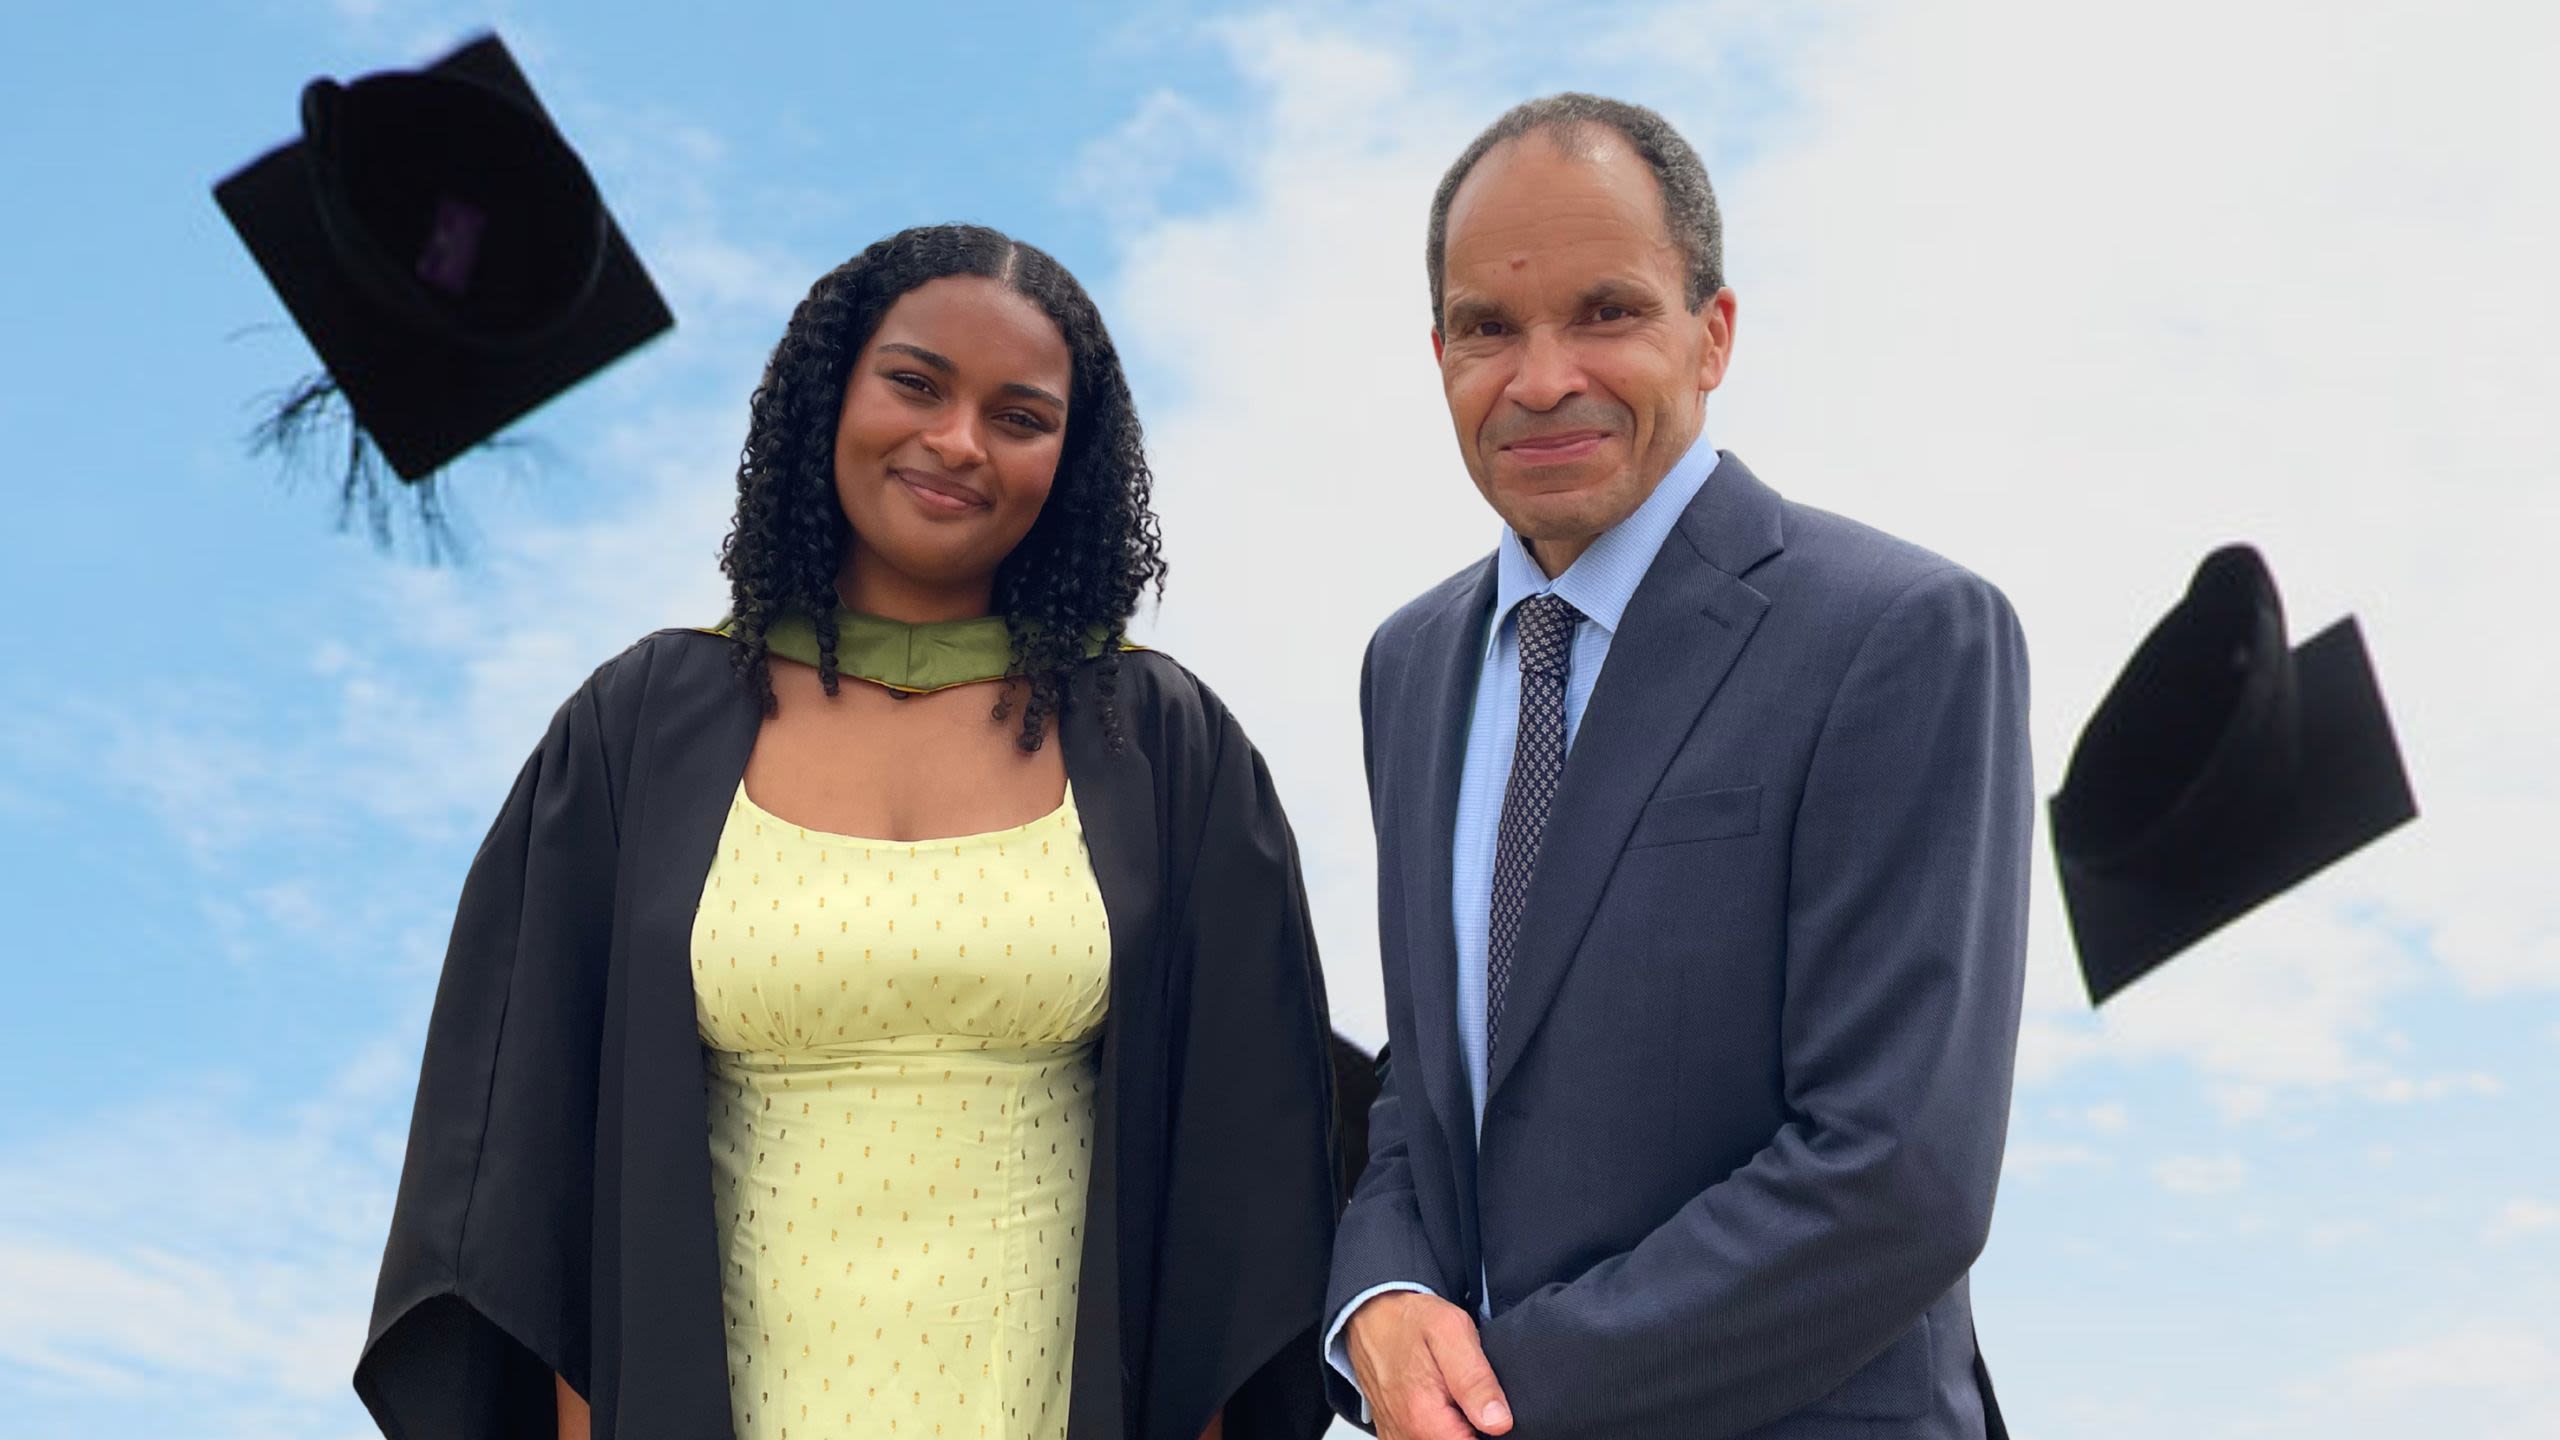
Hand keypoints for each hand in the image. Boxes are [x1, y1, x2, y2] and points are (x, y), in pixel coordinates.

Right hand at [1345, 1290, 1512, 1437]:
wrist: (1371, 1315)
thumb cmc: (1408, 1321)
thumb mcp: (1451, 1331)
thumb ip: (1476, 1380)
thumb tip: (1498, 1421)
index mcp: (1423, 1416)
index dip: (1489, 1428)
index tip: (1484, 1404)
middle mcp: (1405, 1434)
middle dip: (1470, 1423)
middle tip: (1464, 1391)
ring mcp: (1396, 1436)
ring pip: (1441, 1439)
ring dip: (1453, 1423)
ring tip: (1448, 1392)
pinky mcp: (1393, 1434)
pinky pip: (1423, 1438)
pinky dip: (1436, 1424)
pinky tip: (1436, 1400)